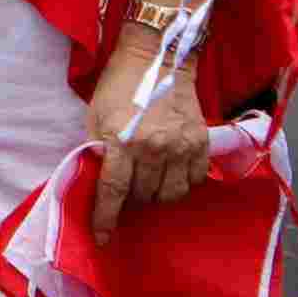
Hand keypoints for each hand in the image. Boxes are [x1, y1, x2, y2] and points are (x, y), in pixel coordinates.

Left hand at [85, 39, 215, 237]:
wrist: (158, 58)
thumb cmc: (119, 86)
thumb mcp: (96, 116)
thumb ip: (98, 151)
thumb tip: (97, 183)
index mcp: (123, 141)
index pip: (114, 190)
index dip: (106, 217)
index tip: (102, 237)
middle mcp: (155, 148)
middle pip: (143, 196)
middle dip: (131, 200)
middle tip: (126, 192)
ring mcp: (182, 147)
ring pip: (171, 195)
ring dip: (156, 195)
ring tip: (147, 183)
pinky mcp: (201, 144)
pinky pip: (194, 181)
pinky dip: (181, 184)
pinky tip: (170, 174)